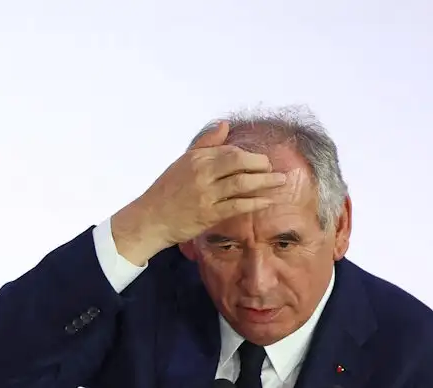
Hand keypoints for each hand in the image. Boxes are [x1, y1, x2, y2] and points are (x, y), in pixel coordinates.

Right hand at [110, 121, 287, 264]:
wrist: (150, 218)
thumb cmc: (167, 191)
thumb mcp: (183, 162)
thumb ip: (206, 143)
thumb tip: (225, 124)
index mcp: (197, 158)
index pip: (230, 151)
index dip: (250, 156)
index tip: (263, 161)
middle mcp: (201, 173)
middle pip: (239, 162)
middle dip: (261, 165)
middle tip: (276, 169)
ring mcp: (206, 194)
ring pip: (242, 183)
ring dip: (265, 182)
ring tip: (281, 182)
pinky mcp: (209, 214)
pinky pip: (238, 205)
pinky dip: (256, 202)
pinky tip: (268, 201)